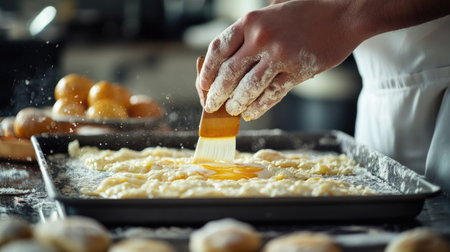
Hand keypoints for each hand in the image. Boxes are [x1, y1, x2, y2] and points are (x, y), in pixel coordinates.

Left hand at [196, 0, 364, 120]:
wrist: (342, 15)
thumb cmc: (304, 14)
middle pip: (229, 73)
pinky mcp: (297, 71)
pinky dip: (259, 107)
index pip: (218, 50)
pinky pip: (272, 95)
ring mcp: (280, 56)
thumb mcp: (269, 15)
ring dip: (236, 103)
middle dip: (217, 94)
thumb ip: (249, 37)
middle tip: (212, 106)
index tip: (203, 85)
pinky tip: (251, 113)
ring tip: (232, 111)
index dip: (207, 72)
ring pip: (248, 88)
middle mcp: (261, 38)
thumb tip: (226, 68)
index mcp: (250, 22)